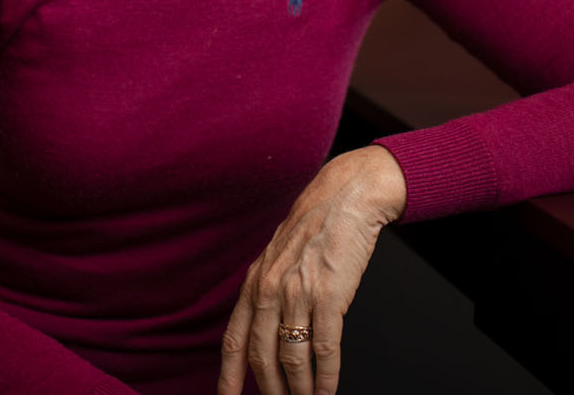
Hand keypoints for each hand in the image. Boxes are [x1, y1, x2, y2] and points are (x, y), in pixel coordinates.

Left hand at [217, 146, 406, 394]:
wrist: (345, 197)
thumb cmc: (314, 228)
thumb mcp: (276, 258)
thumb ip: (265, 292)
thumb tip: (263, 332)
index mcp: (255, 282)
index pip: (234, 339)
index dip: (228, 376)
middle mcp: (271, 289)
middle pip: (261, 355)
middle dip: (269, 390)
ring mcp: (299, 292)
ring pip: (293, 358)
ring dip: (299, 390)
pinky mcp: (330, 294)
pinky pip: (325, 347)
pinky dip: (326, 376)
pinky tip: (328, 390)